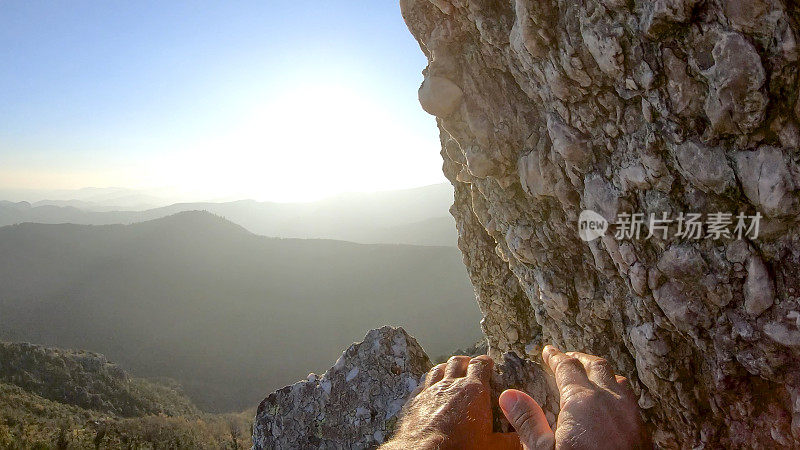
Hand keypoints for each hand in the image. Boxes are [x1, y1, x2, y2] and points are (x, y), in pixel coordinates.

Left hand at [381, 355, 520, 449]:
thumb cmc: (461, 449)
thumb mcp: (494, 447)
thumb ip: (510, 439)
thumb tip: (521, 438)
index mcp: (473, 391)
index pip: (480, 365)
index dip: (485, 361)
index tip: (488, 362)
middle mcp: (450, 385)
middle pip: (457, 362)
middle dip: (465, 361)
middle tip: (470, 365)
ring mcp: (429, 391)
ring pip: (437, 370)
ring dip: (445, 369)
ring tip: (449, 371)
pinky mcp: (413, 402)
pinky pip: (421, 385)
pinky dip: (427, 384)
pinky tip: (428, 388)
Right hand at [499, 346, 649, 449]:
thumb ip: (528, 421)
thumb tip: (509, 396)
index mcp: (582, 401)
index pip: (567, 367)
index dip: (555, 357)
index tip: (548, 352)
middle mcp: (610, 401)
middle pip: (596, 366)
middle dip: (580, 359)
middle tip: (568, 357)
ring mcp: (630, 414)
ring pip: (617, 380)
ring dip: (602, 373)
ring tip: (591, 375)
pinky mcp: (642, 430)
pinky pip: (630, 399)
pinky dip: (617, 391)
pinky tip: (612, 403)